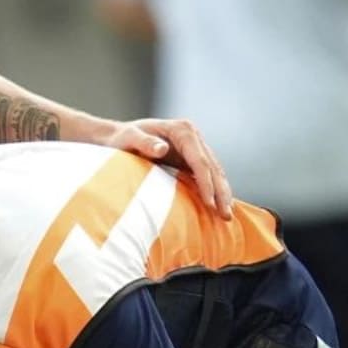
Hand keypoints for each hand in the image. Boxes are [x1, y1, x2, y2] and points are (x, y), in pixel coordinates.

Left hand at [103, 118, 233, 218]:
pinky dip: (215, 190)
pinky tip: (218, 206)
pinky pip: (207, 174)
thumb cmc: (123, 138)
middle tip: (226, 216)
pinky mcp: (191, 156)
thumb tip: (163, 149)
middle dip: (221, 192)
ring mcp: (195, 145)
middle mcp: (193, 136)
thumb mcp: (129, 138)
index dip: (206, 183)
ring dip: (222, 194)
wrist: (121, 136)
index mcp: (182, 130)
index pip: (199, 160)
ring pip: (215, 171)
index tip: (210, 203)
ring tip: (227, 216)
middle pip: (212, 166)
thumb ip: (144, 142)